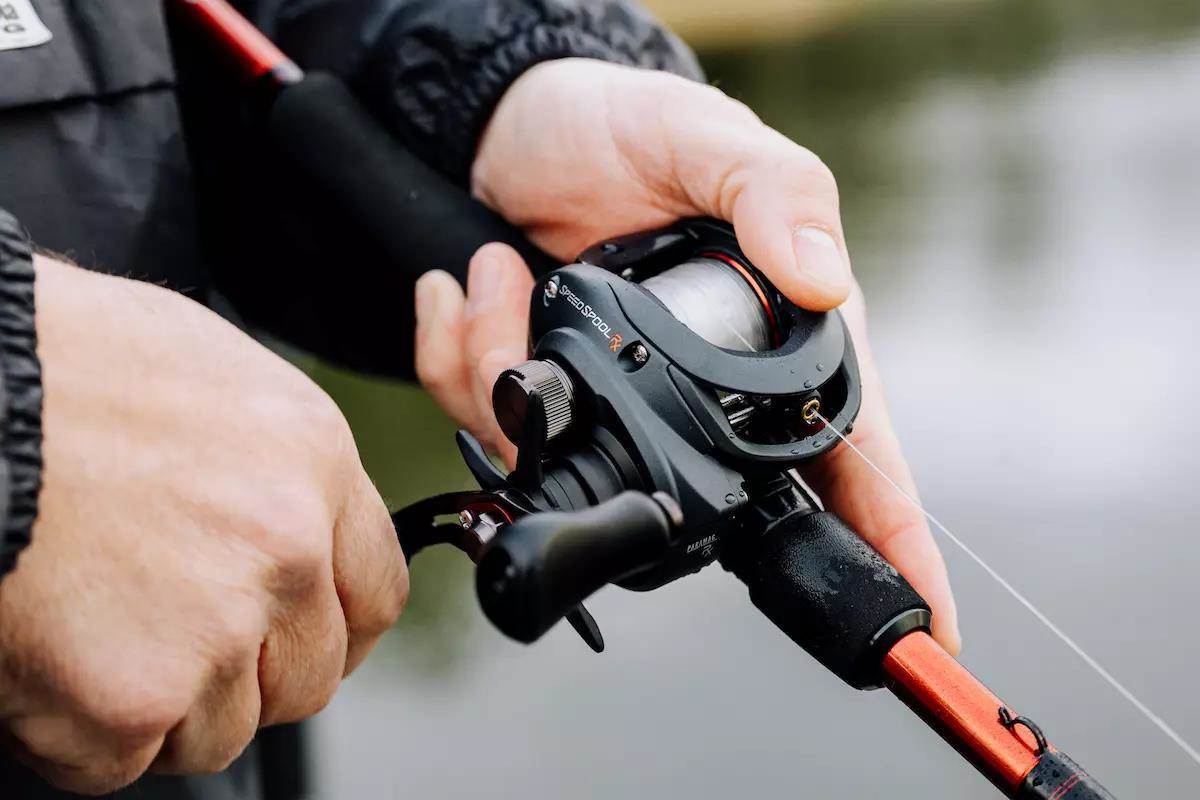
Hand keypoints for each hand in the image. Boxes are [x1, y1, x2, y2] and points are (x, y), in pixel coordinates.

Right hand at [0, 257, 407, 793]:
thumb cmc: (57, 366)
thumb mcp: (216, 383)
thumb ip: (279, 473)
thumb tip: (300, 531)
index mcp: (316, 465)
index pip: (376, 595)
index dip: (335, 630)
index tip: (299, 639)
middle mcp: (287, 550)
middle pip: (309, 676)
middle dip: (251, 678)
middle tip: (177, 642)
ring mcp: (216, 630)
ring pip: (222, 730)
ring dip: (164, 708)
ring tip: (94, 630)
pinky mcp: (130, 699)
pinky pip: (124, 762)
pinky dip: (81, 734)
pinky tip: (48, 654)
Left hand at [416, 58, 958, 653]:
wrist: (517, 122)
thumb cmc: (627, 125)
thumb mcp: (708, 138)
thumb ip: (775, 196)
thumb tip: (825, 283)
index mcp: (780, 344)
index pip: (859, 461)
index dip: (894, 545)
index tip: (930, 628)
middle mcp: (705, 393)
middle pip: (693, 499)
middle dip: (615, 473)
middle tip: (558, 382)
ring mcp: (622, 404)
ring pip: (567, 467)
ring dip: (509, 378)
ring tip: (507, 274)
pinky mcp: (547, 396)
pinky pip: (491, 425)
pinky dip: (460, 350)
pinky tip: (476, 280)